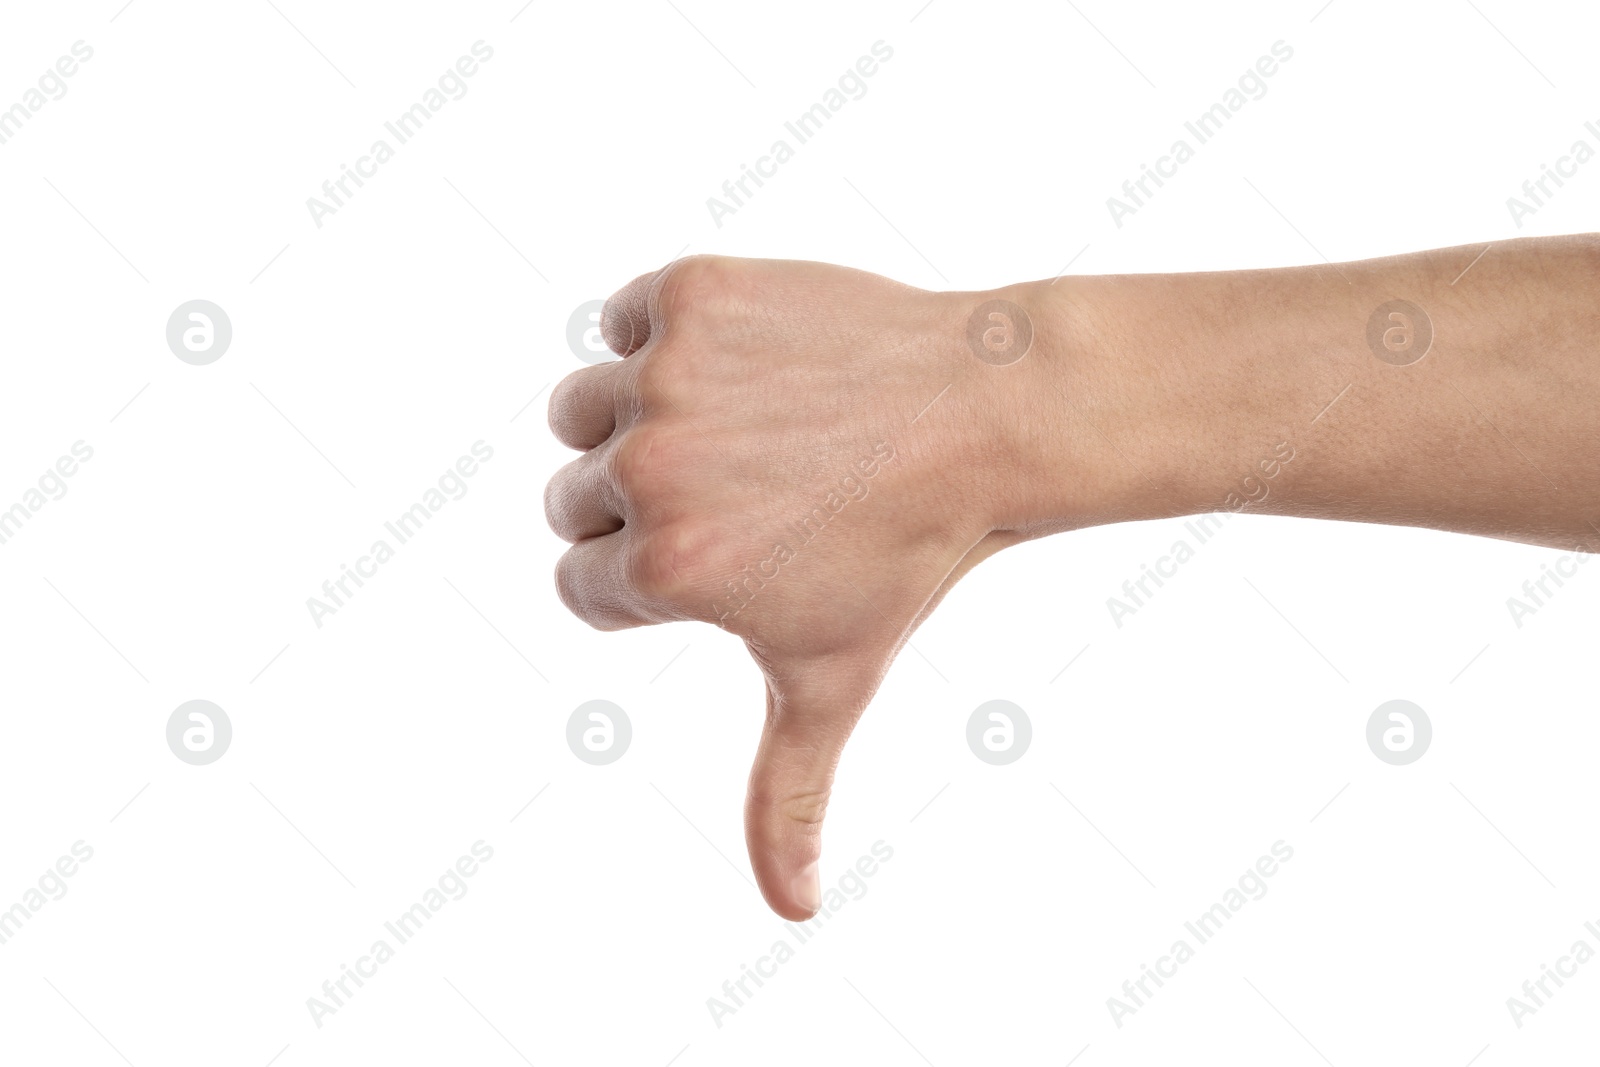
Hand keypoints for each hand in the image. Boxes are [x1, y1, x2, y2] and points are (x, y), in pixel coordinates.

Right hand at [545, 256, 1057, 918]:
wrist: (985, 417)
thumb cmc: (908, 557)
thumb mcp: (832, 682)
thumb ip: (784, 798)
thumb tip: (790, 915)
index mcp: (664, 572)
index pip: (582, 586)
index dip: (654, 580)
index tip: (737, 556)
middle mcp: (650, 469)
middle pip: (572, 499)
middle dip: (640, 506)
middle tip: (749, 498)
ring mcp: (668, 374)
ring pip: (579, 409)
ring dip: (632, 423)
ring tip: (736, 433)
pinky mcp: (692, 291)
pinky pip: (623, 320)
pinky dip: (663, 338)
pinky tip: (748, 369)